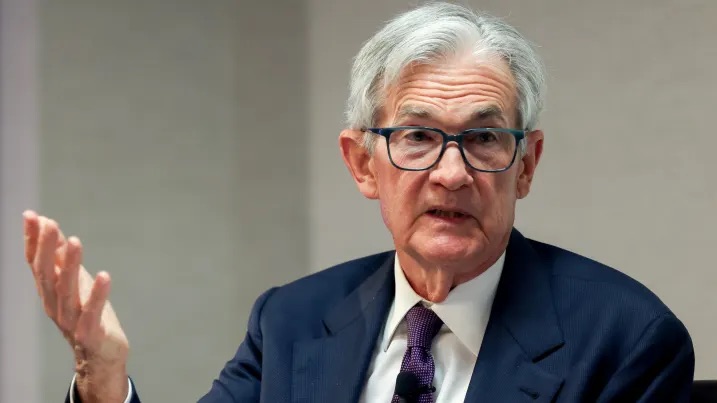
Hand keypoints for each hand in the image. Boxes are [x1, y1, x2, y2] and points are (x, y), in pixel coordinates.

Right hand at [23, 210, 129, 401]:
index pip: (36, 263)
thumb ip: (63, 258)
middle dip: (47, 248)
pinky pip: (92, 313)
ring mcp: (71, 320)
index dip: (32, 240)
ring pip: (67, 291)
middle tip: (49, 224)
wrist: (100, 356)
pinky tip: (105, 276)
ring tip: (75, 242)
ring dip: (71, 266)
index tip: (31, 216)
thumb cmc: (87, 315)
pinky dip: (97, 295)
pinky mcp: (90, 332)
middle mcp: (54, 305)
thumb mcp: (75, 282)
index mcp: (49, 292)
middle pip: (47, 274)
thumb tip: (51, 226)